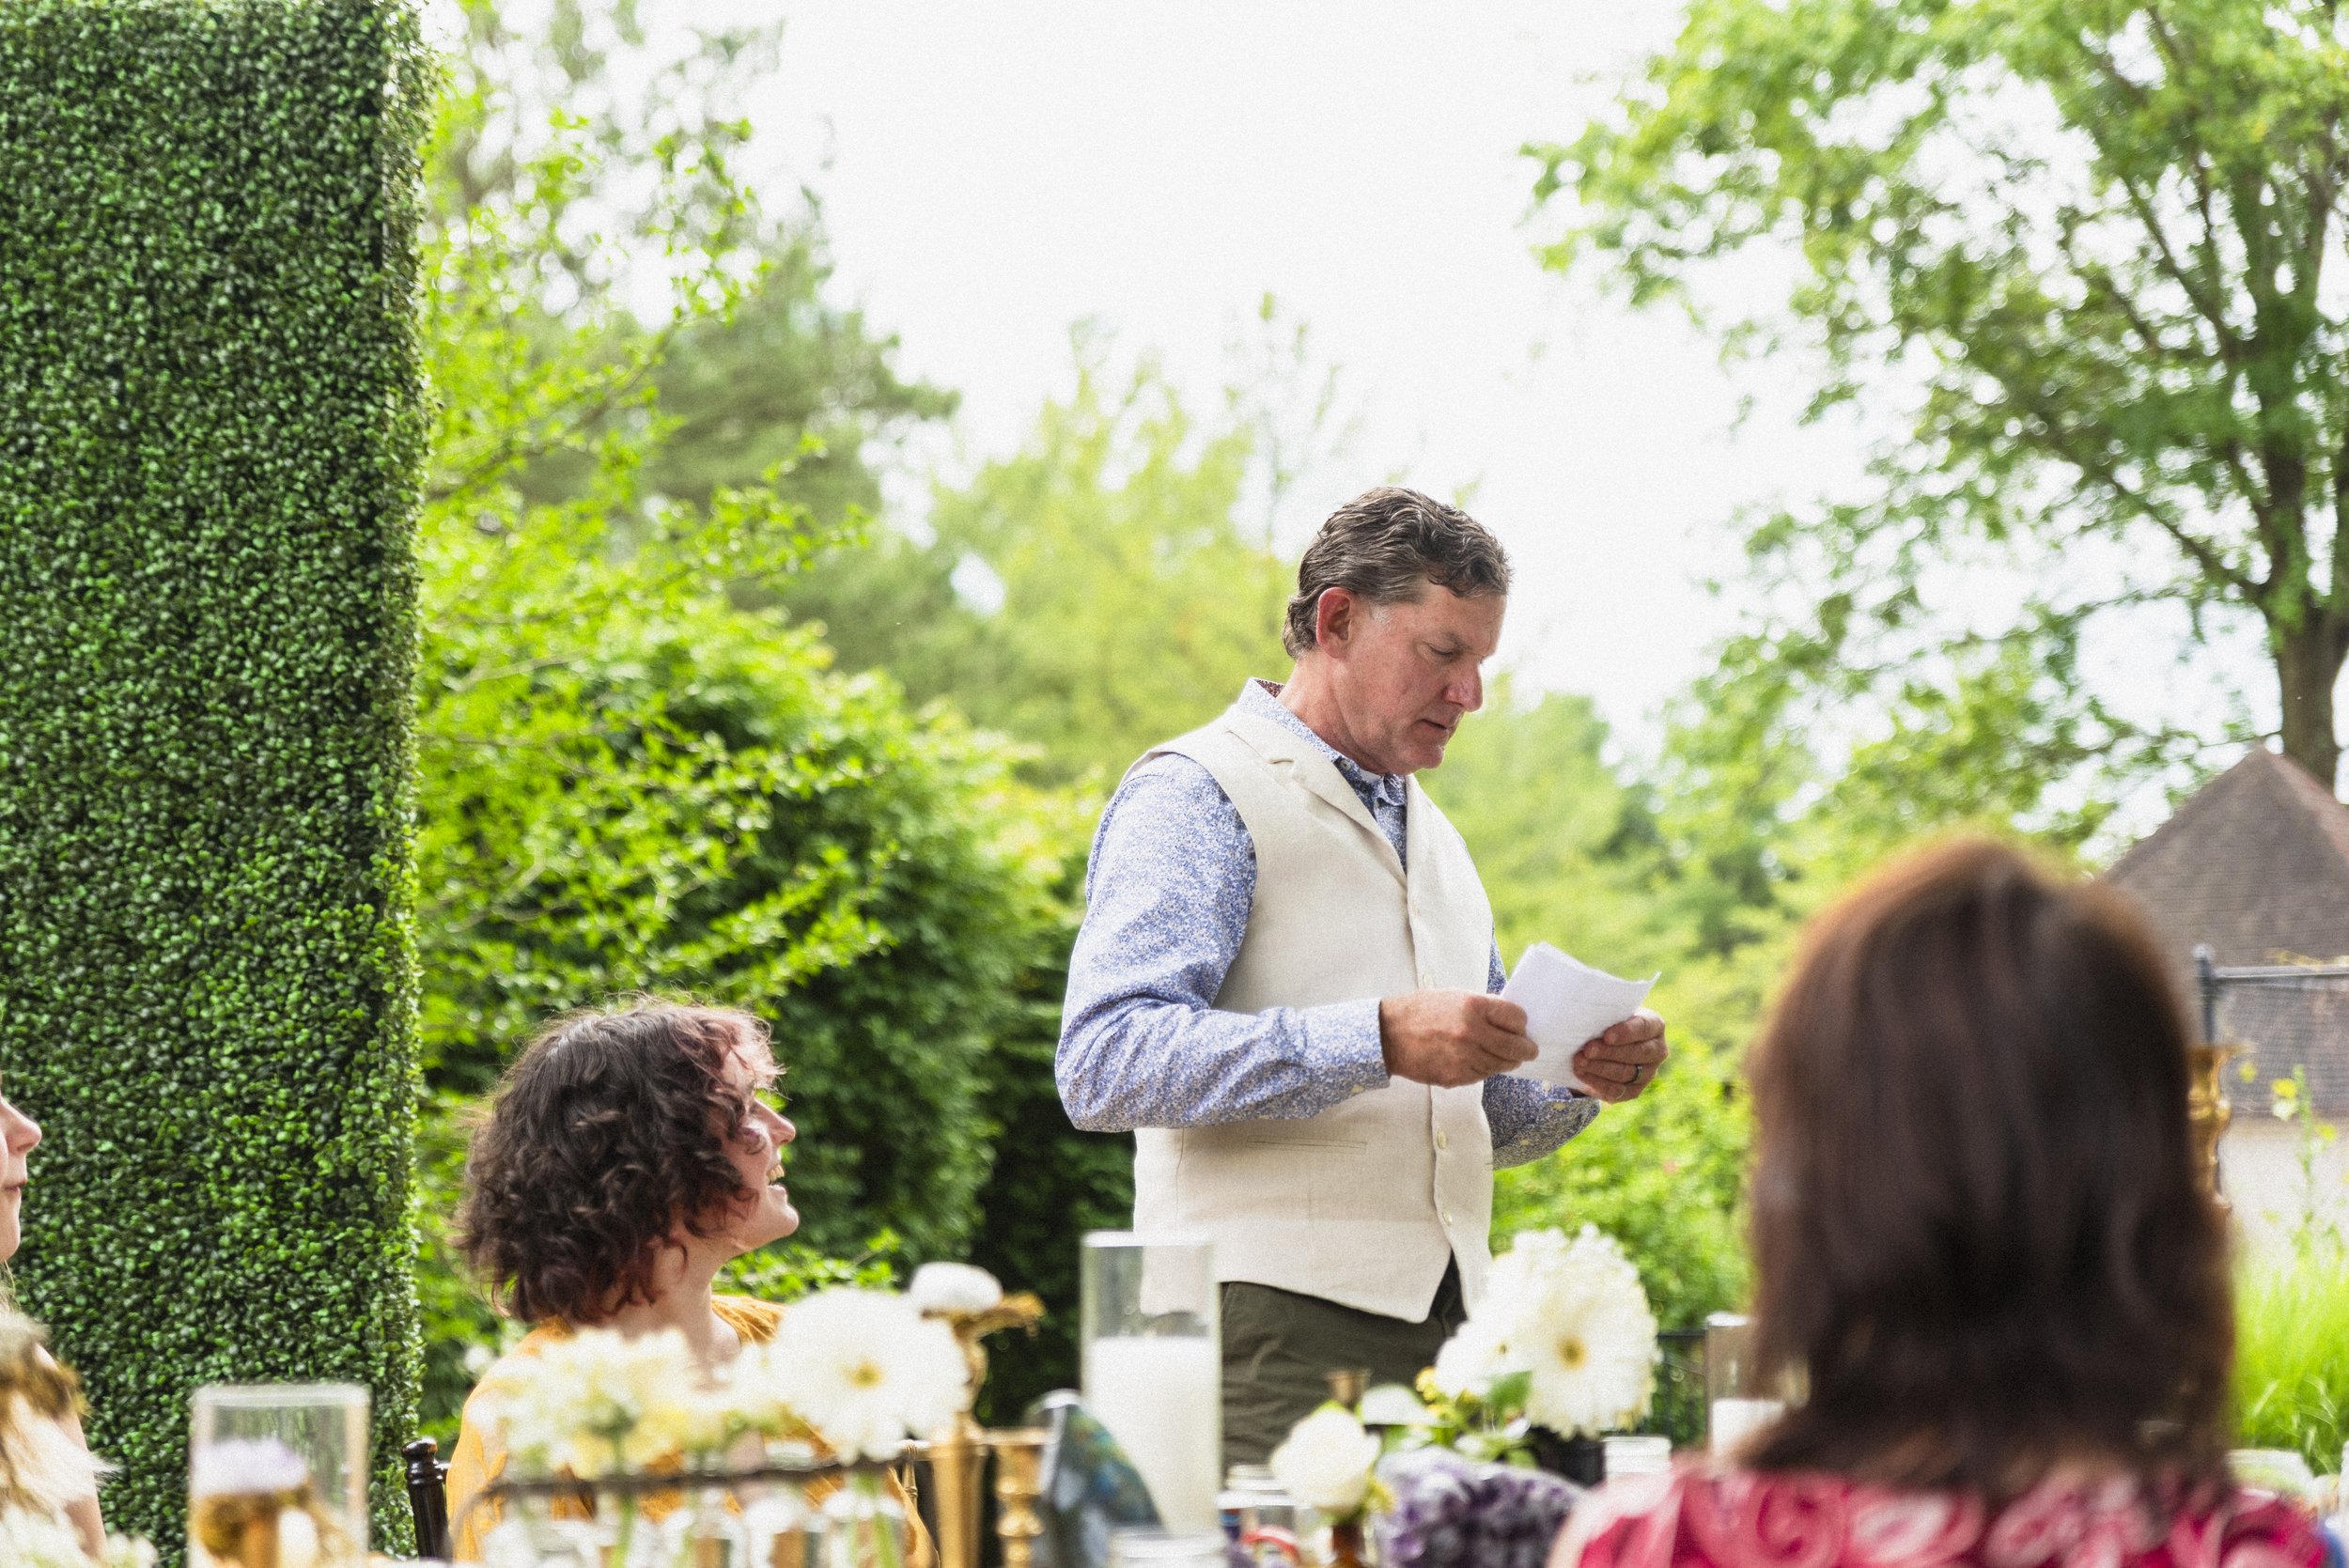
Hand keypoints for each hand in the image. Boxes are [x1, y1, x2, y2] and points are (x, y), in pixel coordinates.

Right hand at [1378, 991, 1536, 1087]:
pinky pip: (1482, 1075)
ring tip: (1506, 1058)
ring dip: (1506, 1062)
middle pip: (1516, 1046)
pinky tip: (1479, 1061)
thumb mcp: (1454, 997)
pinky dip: (1485, 1070)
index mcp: (1473, 1006)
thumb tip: (1509, 1021)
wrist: (1386, 1034)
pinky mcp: (1456, 1076)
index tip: (1521, 1027)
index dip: (1521, 1023)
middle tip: (1529, 1050)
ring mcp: (1465, 1057)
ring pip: (1501, 1065)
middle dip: (1526, 1049)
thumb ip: (1482, 1008)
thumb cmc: (1419, 1011)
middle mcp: (1472, 1032)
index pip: (1516, 1017)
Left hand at [1571, 1009, 1667, 1103]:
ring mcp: (1648, 1073)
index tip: (1607, 1036)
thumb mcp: (1609, 1014)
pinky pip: (1616, 1090)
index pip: (1644, 1027)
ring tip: (1579, 1061)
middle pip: (1636, 1053)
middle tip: (1587, 1050)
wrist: (1603, 1044)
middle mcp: (1656, 1050)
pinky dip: (1596, 1082)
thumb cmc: (1607, 1022)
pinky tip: (1581, 1074)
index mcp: (1654, 1026)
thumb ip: (1604, 1015)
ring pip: (1625, 1073)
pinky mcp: (1634, 1090)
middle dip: (1609, 1052)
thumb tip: (1584, 1016)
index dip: (1626, 1032)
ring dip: (1599, 1068)